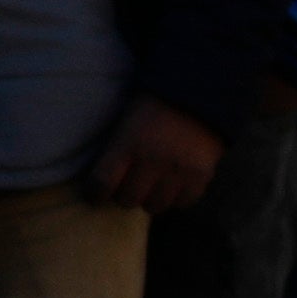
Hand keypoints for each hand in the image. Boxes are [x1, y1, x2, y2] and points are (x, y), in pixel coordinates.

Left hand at [80, 98, 228, 214]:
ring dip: (150, 198)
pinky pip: (182, 203)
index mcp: (128, 143)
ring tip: (152, 185)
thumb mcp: (126, 122)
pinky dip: (176, 197)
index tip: (95, 194)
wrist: (198, 90)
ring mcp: (178, 171)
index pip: (102, 184)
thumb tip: (102, 184)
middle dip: (125, 193)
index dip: (95, 194)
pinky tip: (174, 183)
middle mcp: (152, 160)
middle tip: (128, 184)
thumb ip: (115, 151)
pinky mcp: (201, 176)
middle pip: (127, 200)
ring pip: (154, 206)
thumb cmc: (153, 106)